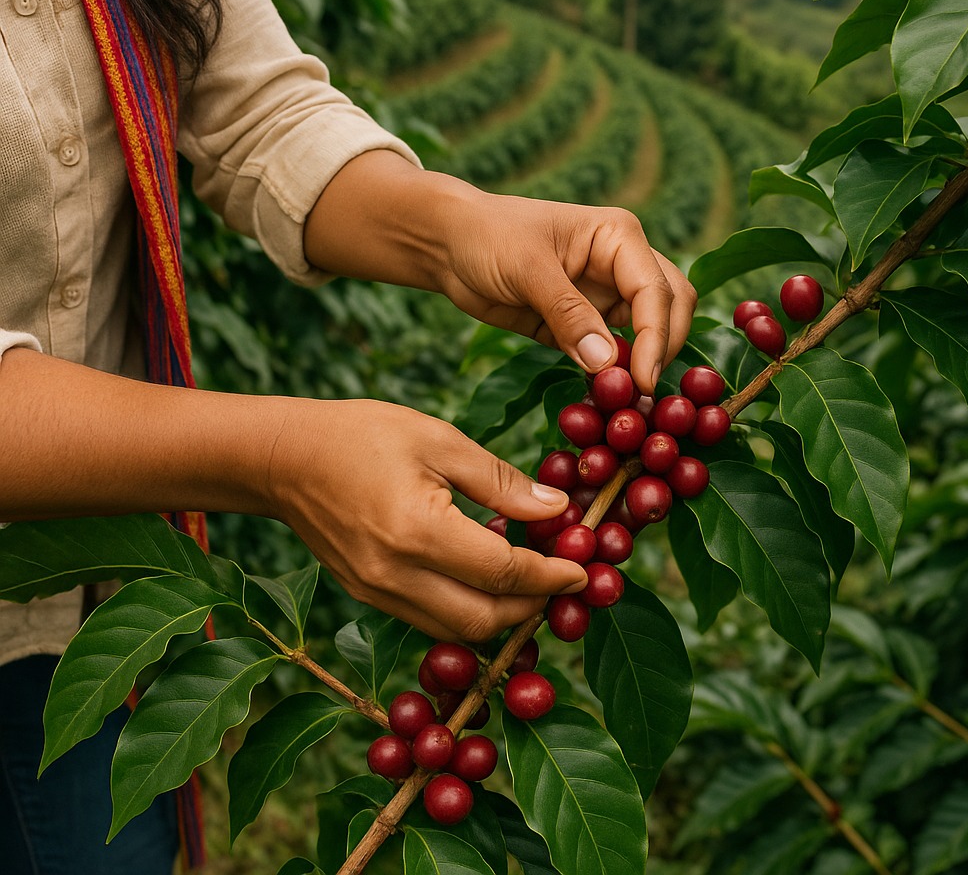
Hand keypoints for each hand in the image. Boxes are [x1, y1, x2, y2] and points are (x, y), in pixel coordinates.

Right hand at [266, 398, 587, 641]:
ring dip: (500, 616)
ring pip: (456, 632)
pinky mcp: (366, 596)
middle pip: (484, 620)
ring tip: (529, 582)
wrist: (283, 458)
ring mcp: (376, 594)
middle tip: (561, 578)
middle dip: (532, 606)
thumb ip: (500, 480)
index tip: (584, 568)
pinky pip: (428, 621)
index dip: (551, 575)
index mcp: (417, 532)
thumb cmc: (361, 435)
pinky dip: (465, 611)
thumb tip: (557, 507)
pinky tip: (482, 580)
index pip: (503, 572)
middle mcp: (395, 576)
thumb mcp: (438, 440)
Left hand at [305, 152, 696, 393]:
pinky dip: (612, 378)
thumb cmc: (488, 237)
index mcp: (619, 237)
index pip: (657, 291)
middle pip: (671, 310)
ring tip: (623, 406)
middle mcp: (623, 265)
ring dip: (640, 369)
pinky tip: (601, 402)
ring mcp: (606, 297)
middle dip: (663, 351)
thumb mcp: (527, 269)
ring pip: (646, 337)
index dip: (656, 337)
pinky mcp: (585, 327)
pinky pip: (611, 356)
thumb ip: (569, 313)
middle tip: (640, 396)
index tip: (643, 381)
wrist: (448, 245)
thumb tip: (608, 364)